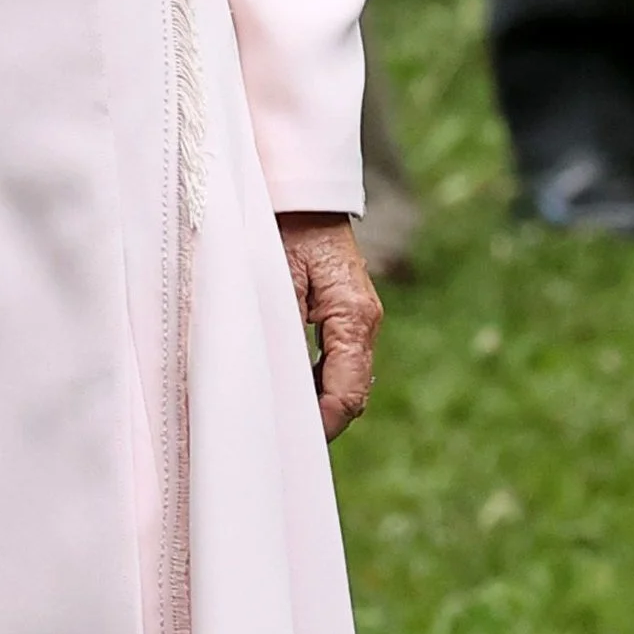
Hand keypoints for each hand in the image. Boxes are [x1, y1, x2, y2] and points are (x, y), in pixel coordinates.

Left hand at [278, 214, 379, 439]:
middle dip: (314, 421)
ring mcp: (356, 320)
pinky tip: (279, 386)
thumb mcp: (276, 279)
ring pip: (340, 381)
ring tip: (271, 419)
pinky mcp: (342, 314)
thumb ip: (281, 331)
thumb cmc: (282, 227)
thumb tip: (275, 383)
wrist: (299, 190)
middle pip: (347, 395)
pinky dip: (309, 381)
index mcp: (354, 318)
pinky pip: (331, 362)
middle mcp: (363, 324)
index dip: (320, 426)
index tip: (287, 443)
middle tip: (272, 441)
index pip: (347, 395)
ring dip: (310, 402)